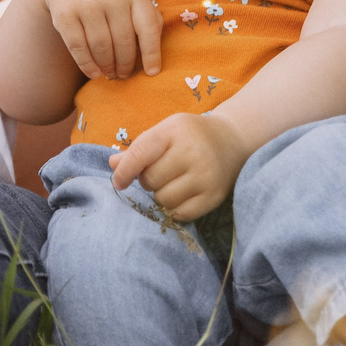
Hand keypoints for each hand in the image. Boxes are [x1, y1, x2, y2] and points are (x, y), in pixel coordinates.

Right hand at [42, 0, 161, 81]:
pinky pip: (78, 47)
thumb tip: (155, 51)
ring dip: (107, 67)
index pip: (147, 26)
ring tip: (110, 73)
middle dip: (126, 65)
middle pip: (123, 41)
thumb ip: (148, 15)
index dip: (151, 53)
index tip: (152, 72)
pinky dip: (87, 65)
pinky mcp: (64, 13)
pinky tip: (93, 73)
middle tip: (124, 75)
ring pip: (101, 47)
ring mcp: (86, 3)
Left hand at [110, 111, 248, 219]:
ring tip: (173, 182)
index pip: (141, 154)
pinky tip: (183, 193)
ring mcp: (205, 176)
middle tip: (161, 172)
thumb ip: (139, 149)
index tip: (118, 182)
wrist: (233, 140)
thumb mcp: (166, 132)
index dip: (124, 171)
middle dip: (148, 180)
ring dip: (162, 195)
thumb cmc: (191, 135)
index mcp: (175, 131)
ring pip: (164, 200)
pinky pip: (181, 214)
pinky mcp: (214, 196)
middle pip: (150, 181)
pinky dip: (175, 208)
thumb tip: (113, 165)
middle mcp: (192, 152)